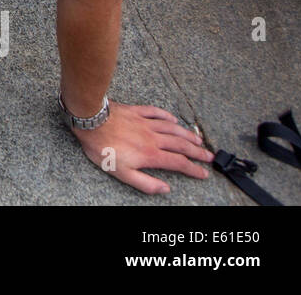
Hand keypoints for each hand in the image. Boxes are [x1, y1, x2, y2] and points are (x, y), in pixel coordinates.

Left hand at [71, 100, 213, 194]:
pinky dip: (167, 116)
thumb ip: (145, 183)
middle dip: (197, 152)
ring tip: (198, 139)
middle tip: (210, 156)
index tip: (204, 173)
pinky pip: (156, 112)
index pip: (178, 163)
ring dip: (187, 135)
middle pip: (181, 145)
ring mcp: (145, 123)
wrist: (90, 121)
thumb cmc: (103, 148)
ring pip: (172, 129)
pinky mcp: (136, 111)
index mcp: (151, 154)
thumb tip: (165, 189)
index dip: (193, 169)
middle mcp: (153, 138)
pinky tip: (173, 119)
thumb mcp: (122, 173)